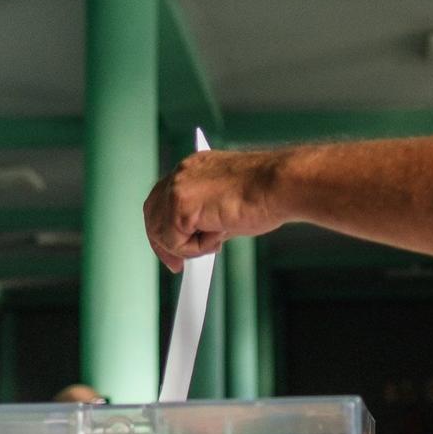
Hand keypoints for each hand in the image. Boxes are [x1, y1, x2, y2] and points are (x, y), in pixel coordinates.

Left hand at [144, 149, 288, 271]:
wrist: (281, 185)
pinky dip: (196, 249)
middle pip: (152, 214)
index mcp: (193, 168)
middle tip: (175, 265)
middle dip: (162, 243)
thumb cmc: (267, 193)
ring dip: (186, 247)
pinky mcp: (180, 205)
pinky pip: (175, 242)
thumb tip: (199, 238)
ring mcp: (177, 187)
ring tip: (215, 242)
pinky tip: (219, 236)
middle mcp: (181, 173)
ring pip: (162, 232)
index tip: (171, 246)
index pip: (164, 198)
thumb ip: (208, 218)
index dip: (164, 225)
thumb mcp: (229, 206)